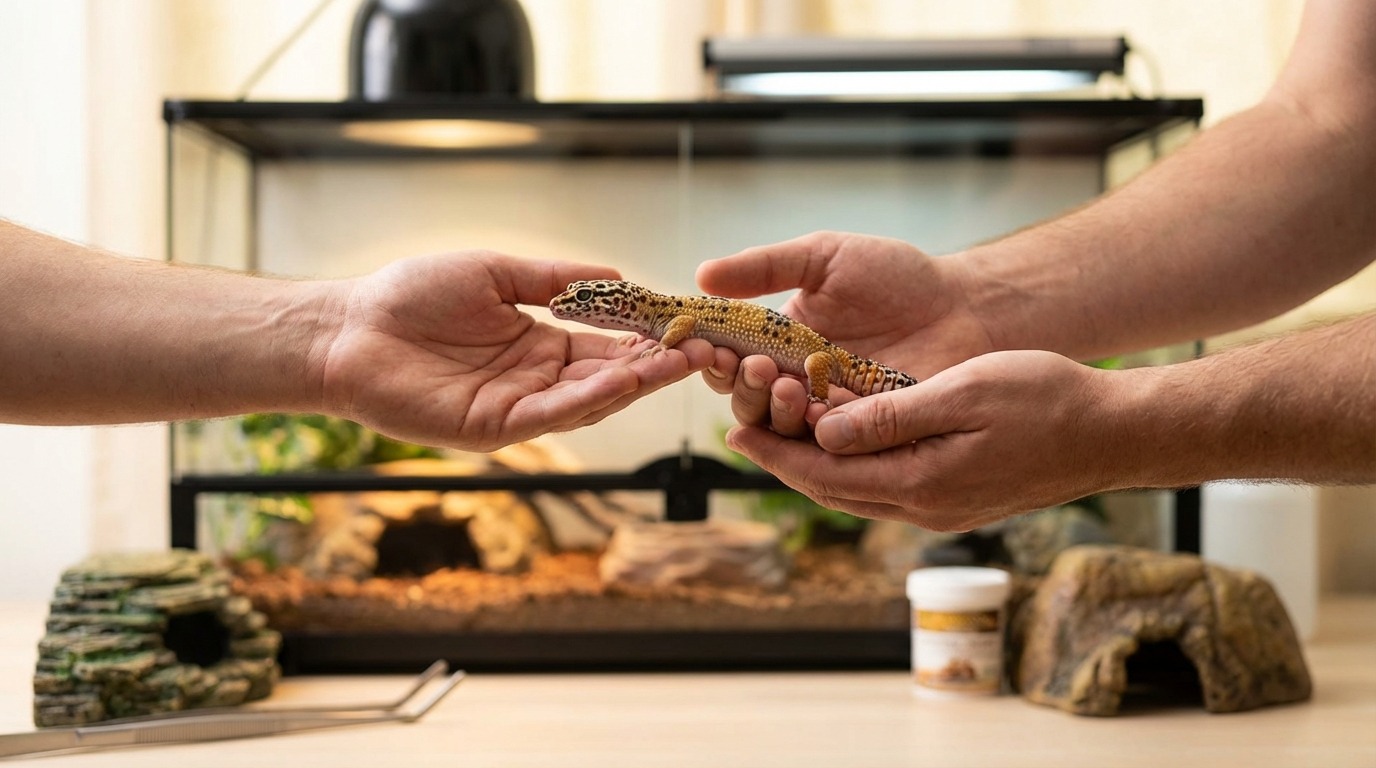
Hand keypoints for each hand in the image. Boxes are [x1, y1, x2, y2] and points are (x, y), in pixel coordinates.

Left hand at [315, 251, 712, 450]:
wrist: (348, 327)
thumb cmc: (410, 296)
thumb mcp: (494, 274)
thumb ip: (554, 280)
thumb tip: (618, 276)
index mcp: (538, 344)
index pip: (606, 344)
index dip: (645, 336)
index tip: (684, 324)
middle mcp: (534, 380)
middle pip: (608, 376)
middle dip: (654, 365)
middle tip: (700, 350)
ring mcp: (516, 408)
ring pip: (588, 400)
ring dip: (633, 383)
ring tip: (676, 363)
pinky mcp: (492, 429)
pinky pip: (549, 415)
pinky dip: (586, 400)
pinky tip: (619, 380)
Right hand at [696, 231, 991, 435]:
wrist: (966, 307)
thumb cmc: (897, 277)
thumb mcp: (824, 258)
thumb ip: (766, 266)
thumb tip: (702, 275)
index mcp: (779, 342)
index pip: (729, 359)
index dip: (713, 357)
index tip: (710, 347)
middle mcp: (797, 382)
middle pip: (747, 401)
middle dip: (743, 388)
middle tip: (755, 366)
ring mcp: (830, 413)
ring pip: (782, 430)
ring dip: (775, 412)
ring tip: (789, 386)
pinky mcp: (863, 437)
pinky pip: (828, 447)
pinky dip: (817, 434)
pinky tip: (821, 413)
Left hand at [723, 351, 1131, 530]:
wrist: (1116, 434)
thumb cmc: (1048, 400)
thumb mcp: (965, 392)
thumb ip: (893, 416)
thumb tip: (825, 433)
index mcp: (921, 483)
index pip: (826, 474)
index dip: (776, 454)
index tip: (735, 433)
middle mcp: (926, 507)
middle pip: (833, 490)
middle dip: (784, 464)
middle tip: (742, 434)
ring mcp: (943, 509)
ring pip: (858, 493)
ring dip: (815, 468)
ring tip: (779, 438)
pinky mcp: (958, 500)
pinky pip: (886, 489)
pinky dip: (853, 468)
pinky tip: (843, 444)